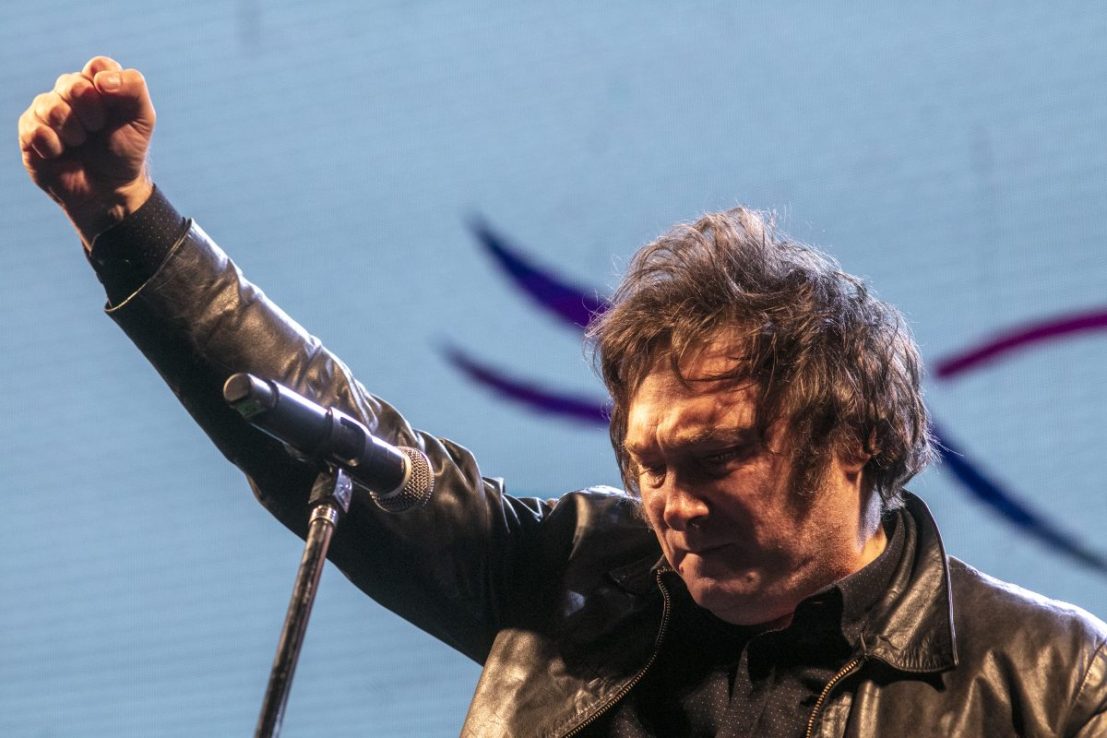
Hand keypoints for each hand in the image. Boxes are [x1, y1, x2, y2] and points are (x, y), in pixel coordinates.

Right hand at [18, 56, 155, 246]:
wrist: (110, 191)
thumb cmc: (125, 153)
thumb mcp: (142, 120)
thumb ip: (133, 88)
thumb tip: (101, 79)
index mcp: (99, 85)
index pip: (98, 66)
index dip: (107, 87)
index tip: (115, 109)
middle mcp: (70, 93)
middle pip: (72, 84)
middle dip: (91, 112)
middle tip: (98, 130)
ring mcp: (48, 110)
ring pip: (50, 105)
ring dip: (73, 130)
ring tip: (81, 144)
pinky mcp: (30, 131)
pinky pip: (34, 128)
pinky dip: (53, 145)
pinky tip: (60, 153)